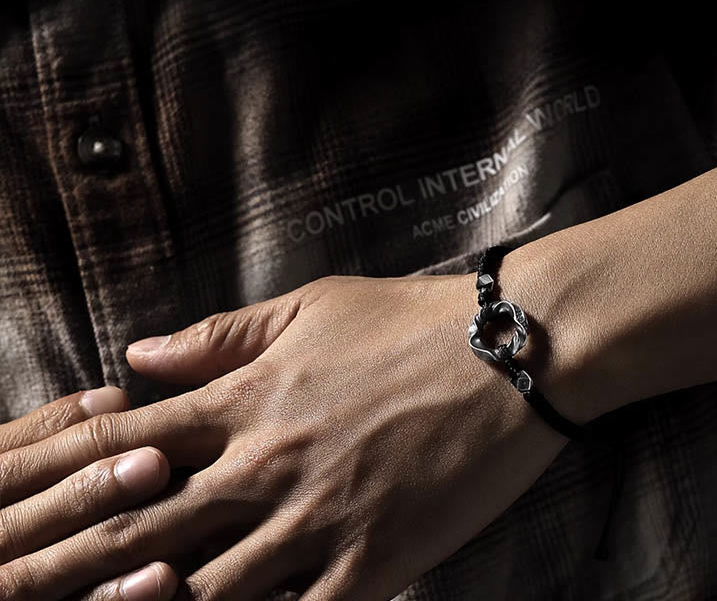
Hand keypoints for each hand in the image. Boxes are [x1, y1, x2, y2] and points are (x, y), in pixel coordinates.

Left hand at [0, 261, 585, 600]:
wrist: (505, 353)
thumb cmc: (407, 320)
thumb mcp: (313, 306)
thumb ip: (225, 334)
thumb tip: (142, 351)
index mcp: (251, 398)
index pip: (133, 444)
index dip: (67, 476)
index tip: (21, 505)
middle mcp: (270, 463)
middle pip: (150, 526)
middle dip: (77, 562)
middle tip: (19, 587)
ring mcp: (320, 517)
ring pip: (212, 588)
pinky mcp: (375, 558)